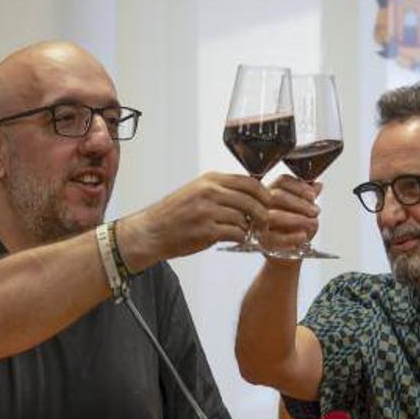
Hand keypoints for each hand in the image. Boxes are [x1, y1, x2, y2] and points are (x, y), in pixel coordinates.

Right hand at [116, 173, 269, 268]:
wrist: (151, 232)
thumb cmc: (173, 214)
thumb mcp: (196, 191)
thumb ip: (220, 190)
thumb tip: (248, 194)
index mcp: (210, 180)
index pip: (248, 182)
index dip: (263, 194)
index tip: (268, 203)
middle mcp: (210, 192)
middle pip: (251, 200)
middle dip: (262, 213)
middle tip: (264, 223)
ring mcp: (208, 211)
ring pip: (245, 218)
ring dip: (249, 228)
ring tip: (247, 232)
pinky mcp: (207, 231)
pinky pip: (236, 233)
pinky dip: (240, 238)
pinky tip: (236, 239)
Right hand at [258, 174, 320, 255]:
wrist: (286, 251)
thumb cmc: (294, 228)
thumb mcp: (304, 210)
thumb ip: (309, 197)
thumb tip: (318, 185)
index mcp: (271, 191)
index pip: (282, 181)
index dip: (299, 187)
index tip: (313, 195)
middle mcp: (261, 204)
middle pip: (277, 197)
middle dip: (300, 203)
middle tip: (315, 211)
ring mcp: (258, 221)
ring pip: (273, 217)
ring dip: (297, 219)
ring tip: (313, 224)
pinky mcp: (259, 239)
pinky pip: (273, 238)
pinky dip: (290, 237)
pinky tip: (302, 237)